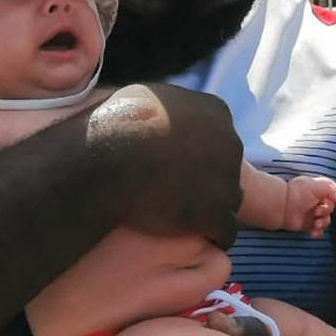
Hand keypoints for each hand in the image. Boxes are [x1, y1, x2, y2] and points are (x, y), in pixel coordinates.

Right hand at [87, 85, 242, 246]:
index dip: (196, 159)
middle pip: (226, 170)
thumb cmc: (114, 123)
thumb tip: (163, 109)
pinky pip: (224, 232)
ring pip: (228, 203)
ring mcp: (227, 180)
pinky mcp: (217, 215)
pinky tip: (186, 237)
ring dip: (206, 212)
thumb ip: (167, 108)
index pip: (219, 141)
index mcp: (215, 112)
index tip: (174, 169)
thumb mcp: (147, 98)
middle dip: (205, 184)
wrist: (105, 158)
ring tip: (177, 220)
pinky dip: (208, 237)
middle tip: (173, 195)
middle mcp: (230, 143)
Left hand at [281, 174, 335, 236]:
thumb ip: (332, 189)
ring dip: (323, 224)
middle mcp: (316, 203)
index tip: (325, 202)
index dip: (331, 202)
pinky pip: (317, 231)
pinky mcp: (306, 225)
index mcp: (319, 192)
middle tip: (316, 212)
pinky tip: (313, 232)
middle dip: (325, 213)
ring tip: (315, 224)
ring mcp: (311, 215)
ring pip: (326, 222)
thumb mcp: (318, 185)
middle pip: (330, 211)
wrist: (283, 206)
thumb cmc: (298, 192)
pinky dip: (317, 233)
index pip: (332, 198)